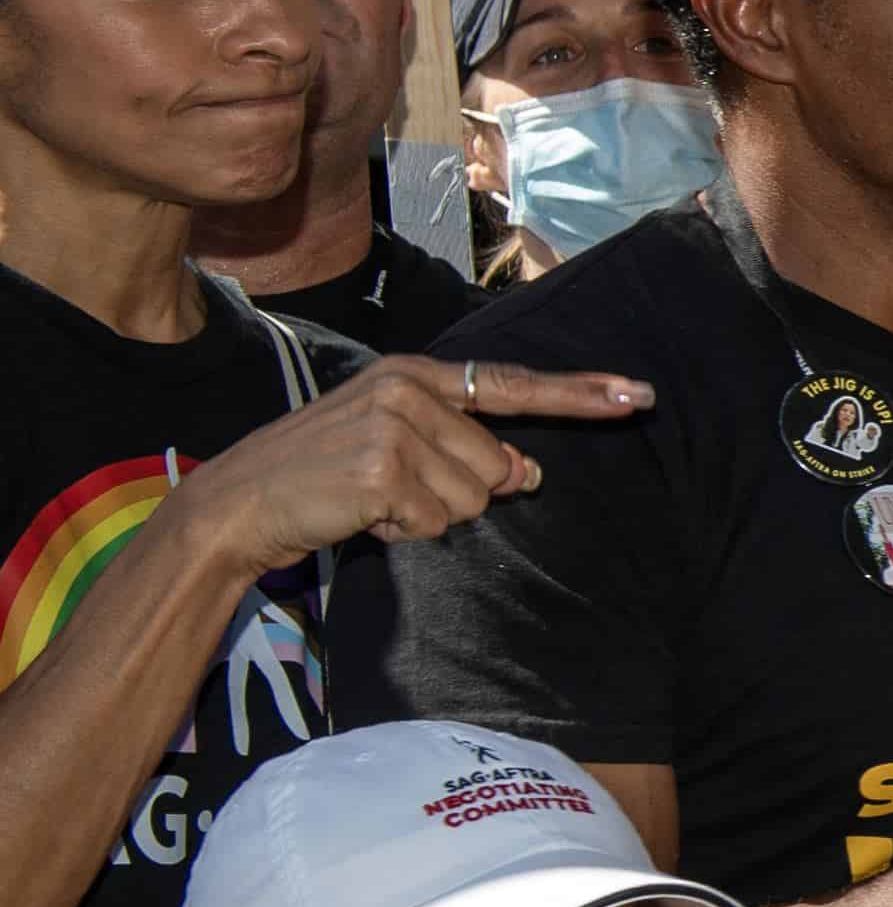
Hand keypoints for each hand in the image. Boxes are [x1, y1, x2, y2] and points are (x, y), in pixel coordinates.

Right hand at [165, 353, 651, 567]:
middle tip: (386, 488)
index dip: (581, 394)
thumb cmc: (323, 478)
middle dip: (453, 492)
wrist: (239, 503)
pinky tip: (360, 513)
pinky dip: (403, 530)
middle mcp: (409, 389)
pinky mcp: (383, 467)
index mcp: (414, 375)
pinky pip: (437, 521)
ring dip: (427, 514)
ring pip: (475, 497)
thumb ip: (467, 453)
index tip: (639, 396)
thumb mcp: (397, 450)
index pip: (513, 385)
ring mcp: (395, 426)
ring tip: (370, 498)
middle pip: (498, 466)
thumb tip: (528, 474)